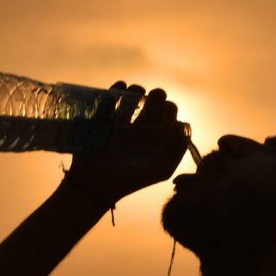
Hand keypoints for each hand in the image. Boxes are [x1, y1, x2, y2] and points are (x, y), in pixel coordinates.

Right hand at [65, 81, 188, 204]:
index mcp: (155, 139)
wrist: (95, 185)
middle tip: (152, 99)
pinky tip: (120, 90)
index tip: (165, 111)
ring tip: (136, 93)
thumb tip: (180, 124)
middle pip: (153, 102)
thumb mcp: (160, 169)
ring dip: (136, 90)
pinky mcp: (102, 120)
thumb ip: (176, 148)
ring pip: (132, 97)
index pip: (168, 115)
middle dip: (155, 96)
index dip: (169, 108)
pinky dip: (115, 90)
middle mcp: (140, 129)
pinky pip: (109, 99)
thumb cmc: (130, 180)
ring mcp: (120, 123)